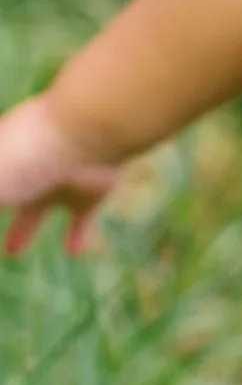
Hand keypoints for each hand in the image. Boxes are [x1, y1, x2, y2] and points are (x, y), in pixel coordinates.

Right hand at [0, 95, 122, 257]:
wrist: (88, 133)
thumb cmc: (26, 153)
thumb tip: (1, 201)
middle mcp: (24, 166)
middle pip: (3, 195)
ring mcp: (56, 178)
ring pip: (36, 208)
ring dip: (23, 230)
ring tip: (13, 252)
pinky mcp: (89, 190)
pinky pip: (82, 217)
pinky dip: (77, 234)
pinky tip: (73, 252)